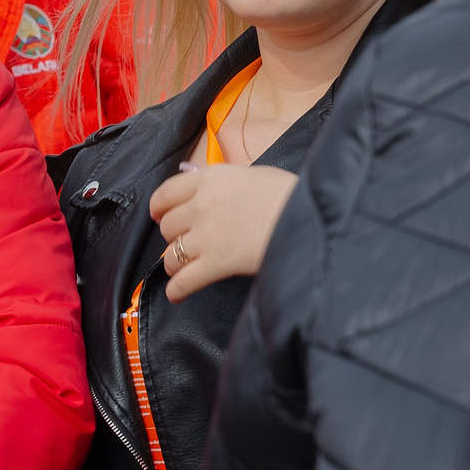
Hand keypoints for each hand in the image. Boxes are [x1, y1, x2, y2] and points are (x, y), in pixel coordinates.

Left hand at [150, 164, 300, 300]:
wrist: (310, 216)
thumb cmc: (290, 195)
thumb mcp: (254, 174)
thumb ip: (224, 182)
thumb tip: (204, 185)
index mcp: (211, 179)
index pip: (166, 193)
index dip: (159, 208)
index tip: (159, 216)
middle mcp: (202, 205)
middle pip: (168, 227)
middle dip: (174, 238)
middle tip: (185, 244)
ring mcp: (207, 235)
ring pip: (171, 255)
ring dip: (174, 265)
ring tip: (182, 270)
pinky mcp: (217, 262)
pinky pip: (183, 281)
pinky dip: (177, 291)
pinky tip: (178, 295)